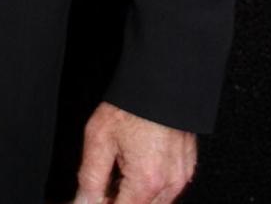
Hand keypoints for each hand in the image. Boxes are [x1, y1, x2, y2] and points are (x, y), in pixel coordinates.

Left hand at [74, 103, 195, 202]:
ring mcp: (181, 175)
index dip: (103, 203)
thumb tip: (84, 201)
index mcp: (146, 180)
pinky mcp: (187, 165)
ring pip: (156, 202)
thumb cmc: (132, 104)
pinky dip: (150, 184)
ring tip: (120, 168)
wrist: (160, 80)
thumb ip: (90, 177)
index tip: (94, 195)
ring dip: (135, 194)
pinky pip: (168, 188)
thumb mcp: (99, 138)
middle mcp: (169, 183)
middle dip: (119, 199)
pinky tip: (137, 164)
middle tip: (105, 181)